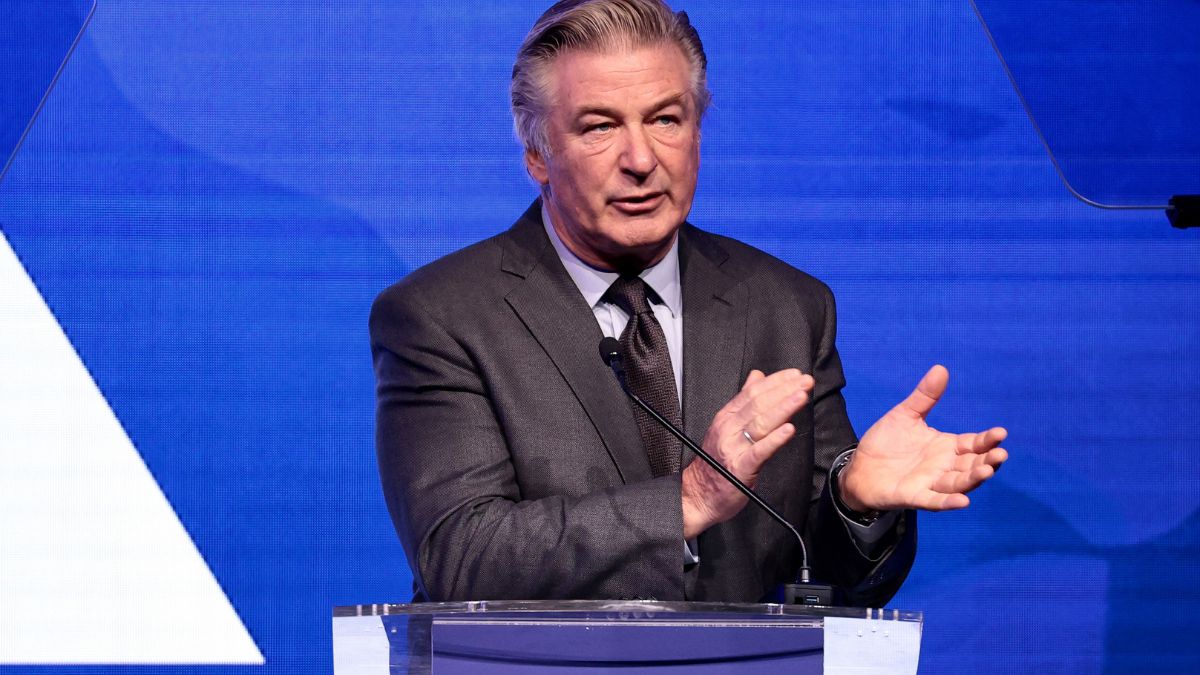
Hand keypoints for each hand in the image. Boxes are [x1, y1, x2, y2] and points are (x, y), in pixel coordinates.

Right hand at [681, 368, 813, 537]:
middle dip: (785, 390)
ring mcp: (733, 448)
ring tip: (801, 397)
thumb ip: (743, 401)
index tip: (794, 374)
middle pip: (759, 404)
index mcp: (726, 417)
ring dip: (783, 407)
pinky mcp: (740, 468)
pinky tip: (788, 430)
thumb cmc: (715, 463)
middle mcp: (728, 429)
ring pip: (761, 422)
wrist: (697, 495)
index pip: (752, 392)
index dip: (775, 381)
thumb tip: (757, 377)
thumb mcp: (726, 425)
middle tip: (806, 381)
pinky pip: (759, 451)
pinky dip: (775, 439)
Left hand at [839, 365, 1007, 512]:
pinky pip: (935, 501)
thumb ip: (924, 396)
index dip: (987, 440)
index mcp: (946, 446)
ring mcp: (930, 483)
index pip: (973, 444)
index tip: (1001, 433)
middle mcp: (943, 466)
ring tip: (987, 471)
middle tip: (1000, 454)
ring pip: (958, 483)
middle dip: (988, 461)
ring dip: (974, 479)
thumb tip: (941, 368)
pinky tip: (963, 501)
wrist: (859, 467)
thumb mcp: (905, 415)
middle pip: (972, 465)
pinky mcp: (914, 497)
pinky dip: (949, 502)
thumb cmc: (886, 442)